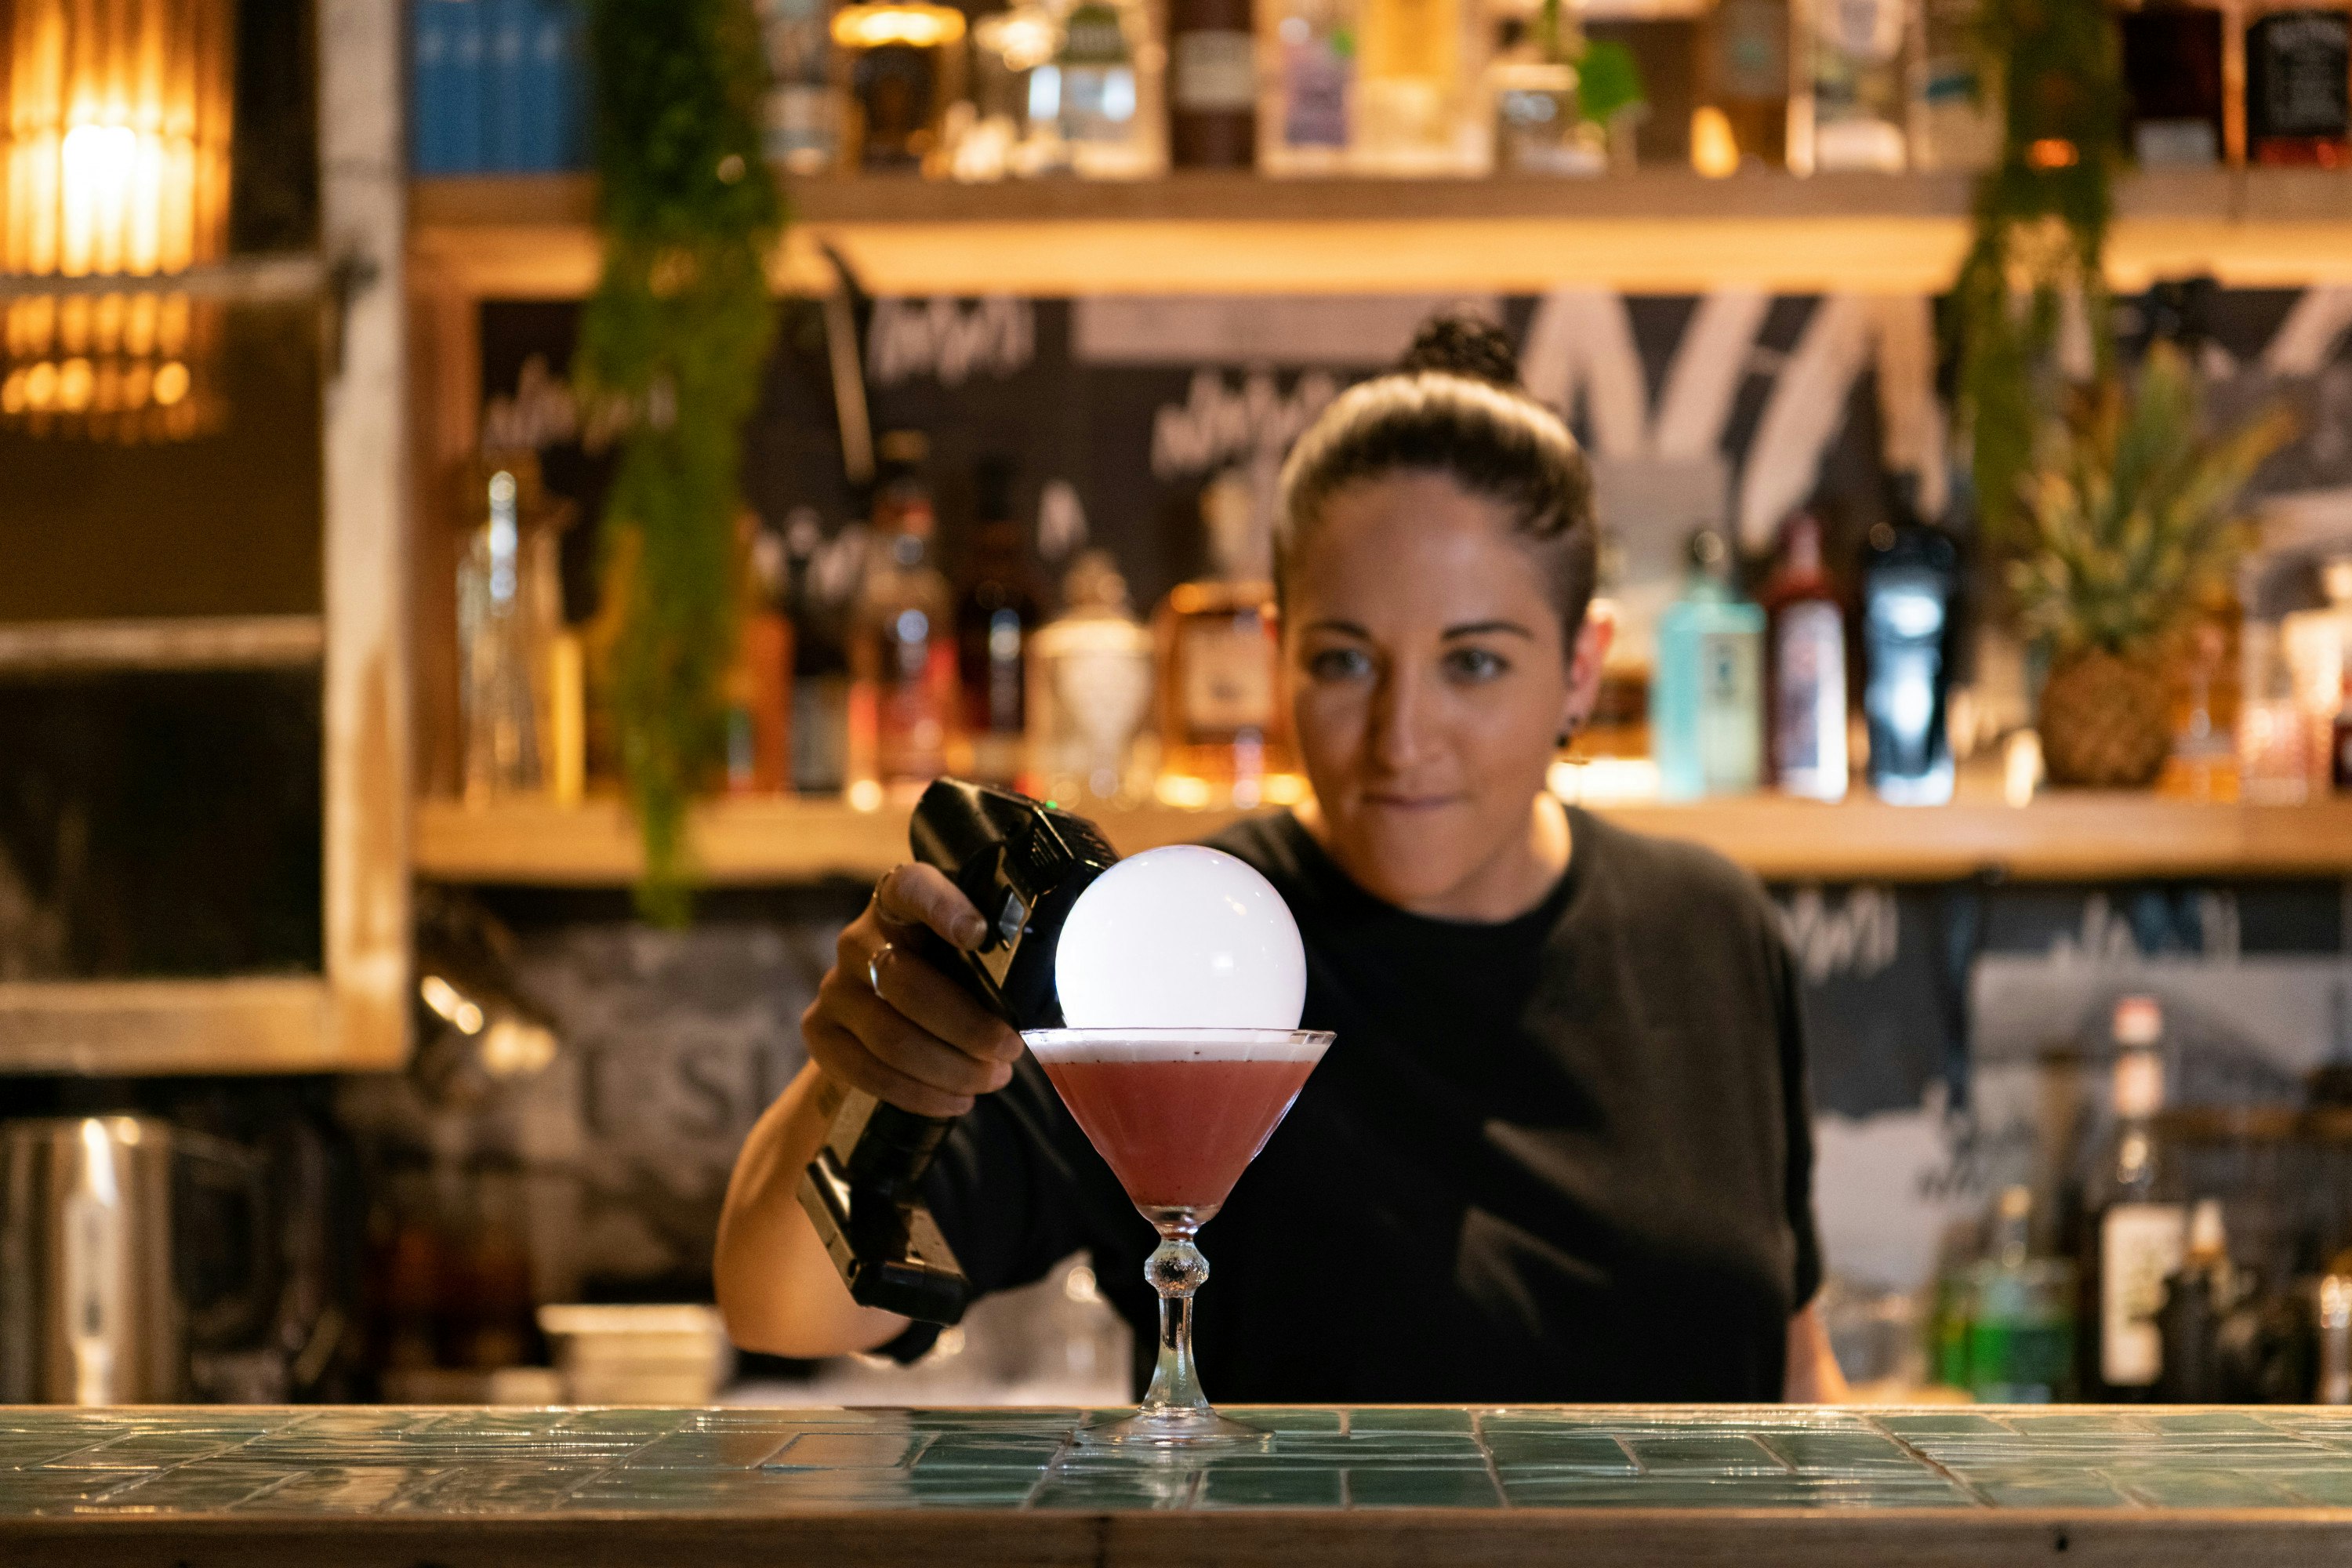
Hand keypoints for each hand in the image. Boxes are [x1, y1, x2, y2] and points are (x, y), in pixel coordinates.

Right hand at [803, 863, 1024, 1118]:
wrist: (883, 1016)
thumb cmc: (944, 978)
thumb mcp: (965, 957)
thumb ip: (989, 959)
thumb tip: (1035, 993)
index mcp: (899, 904)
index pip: (912, 888)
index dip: (942, 907)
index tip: (977, 933)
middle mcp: (858, 940)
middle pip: (906, 984)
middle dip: (967, 1026)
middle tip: (1010, 1049)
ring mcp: (834, 987)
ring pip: (891, 1037)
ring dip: (951, 1068)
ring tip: (992, 1078)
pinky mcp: (819, 1032)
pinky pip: (868, 1071)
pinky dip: (920, 1093)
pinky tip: (956, 1099)